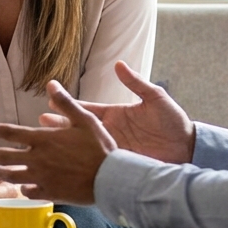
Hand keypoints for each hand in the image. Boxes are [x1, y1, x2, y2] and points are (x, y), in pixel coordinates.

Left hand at [0, 80, 116, 204]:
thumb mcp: (85, 120)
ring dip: (1, 173)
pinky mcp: (49, 193)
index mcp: (43, 139)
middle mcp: (38, 158)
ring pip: (13, 176)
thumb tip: (51, 84)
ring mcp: (42, 177)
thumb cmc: (100, 148)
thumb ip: (65, 103)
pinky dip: (24, 190)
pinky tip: (22, 189)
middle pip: (5, 157)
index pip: (11, 132)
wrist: (111, 179)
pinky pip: (30, 192)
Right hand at [36, 61, 193, 163]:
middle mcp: (110, 130)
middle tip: (40, 123)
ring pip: (83, 145)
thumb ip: (136, 83)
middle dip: (60, 125)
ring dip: (66, 144)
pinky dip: (81, 161)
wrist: (187, 147)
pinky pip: (96, 161)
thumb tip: (118, 65)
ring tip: (47, 142)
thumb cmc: (174, 121)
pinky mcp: (119, 161)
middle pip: (79, 127)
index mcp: (115, 113)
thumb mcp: (155, 98)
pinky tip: (67, 162)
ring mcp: (113, 146)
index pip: (87, 108)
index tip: (51, 100)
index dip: (69, 105)